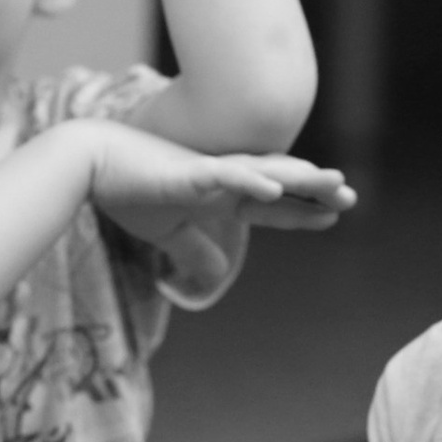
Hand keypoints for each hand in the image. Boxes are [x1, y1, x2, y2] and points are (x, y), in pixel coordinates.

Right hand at [82, 123, 352, 263]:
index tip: (332, 215)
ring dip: (298, 178)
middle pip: (278, 184)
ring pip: (263, 173)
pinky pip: (223, 175)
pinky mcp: (187, 172)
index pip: (270, 206)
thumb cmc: (128, 191)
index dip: (300, 212)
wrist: (90, 163)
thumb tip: (214, 279)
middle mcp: (222, 179)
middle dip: (315, 191)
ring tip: (332, 181)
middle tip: (351, 196)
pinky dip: (249, 181)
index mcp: (219, 196)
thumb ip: (194, 252)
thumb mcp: (168, 234)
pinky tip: (272, 190)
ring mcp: (207, 173)